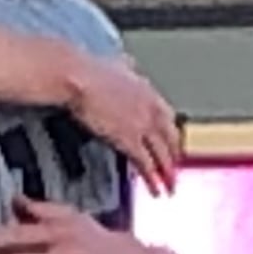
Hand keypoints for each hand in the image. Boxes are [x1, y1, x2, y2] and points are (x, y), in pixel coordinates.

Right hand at [60, 56, 181, 194]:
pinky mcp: (129, 139)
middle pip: (170, 138)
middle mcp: (150, 108)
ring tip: (169, 189)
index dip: (172, 135)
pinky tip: (154, 190)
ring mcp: (142, 125)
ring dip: (167, 174)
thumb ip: (127, 68)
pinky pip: (146, 164)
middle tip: (176, 172)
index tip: (174, 145)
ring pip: (162, 154)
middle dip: (174, 158)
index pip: (168, 117)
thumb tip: (128, 66)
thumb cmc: (88, 69)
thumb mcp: (117, 63)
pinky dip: (152, 179)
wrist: (77, 77)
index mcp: (148, 91)